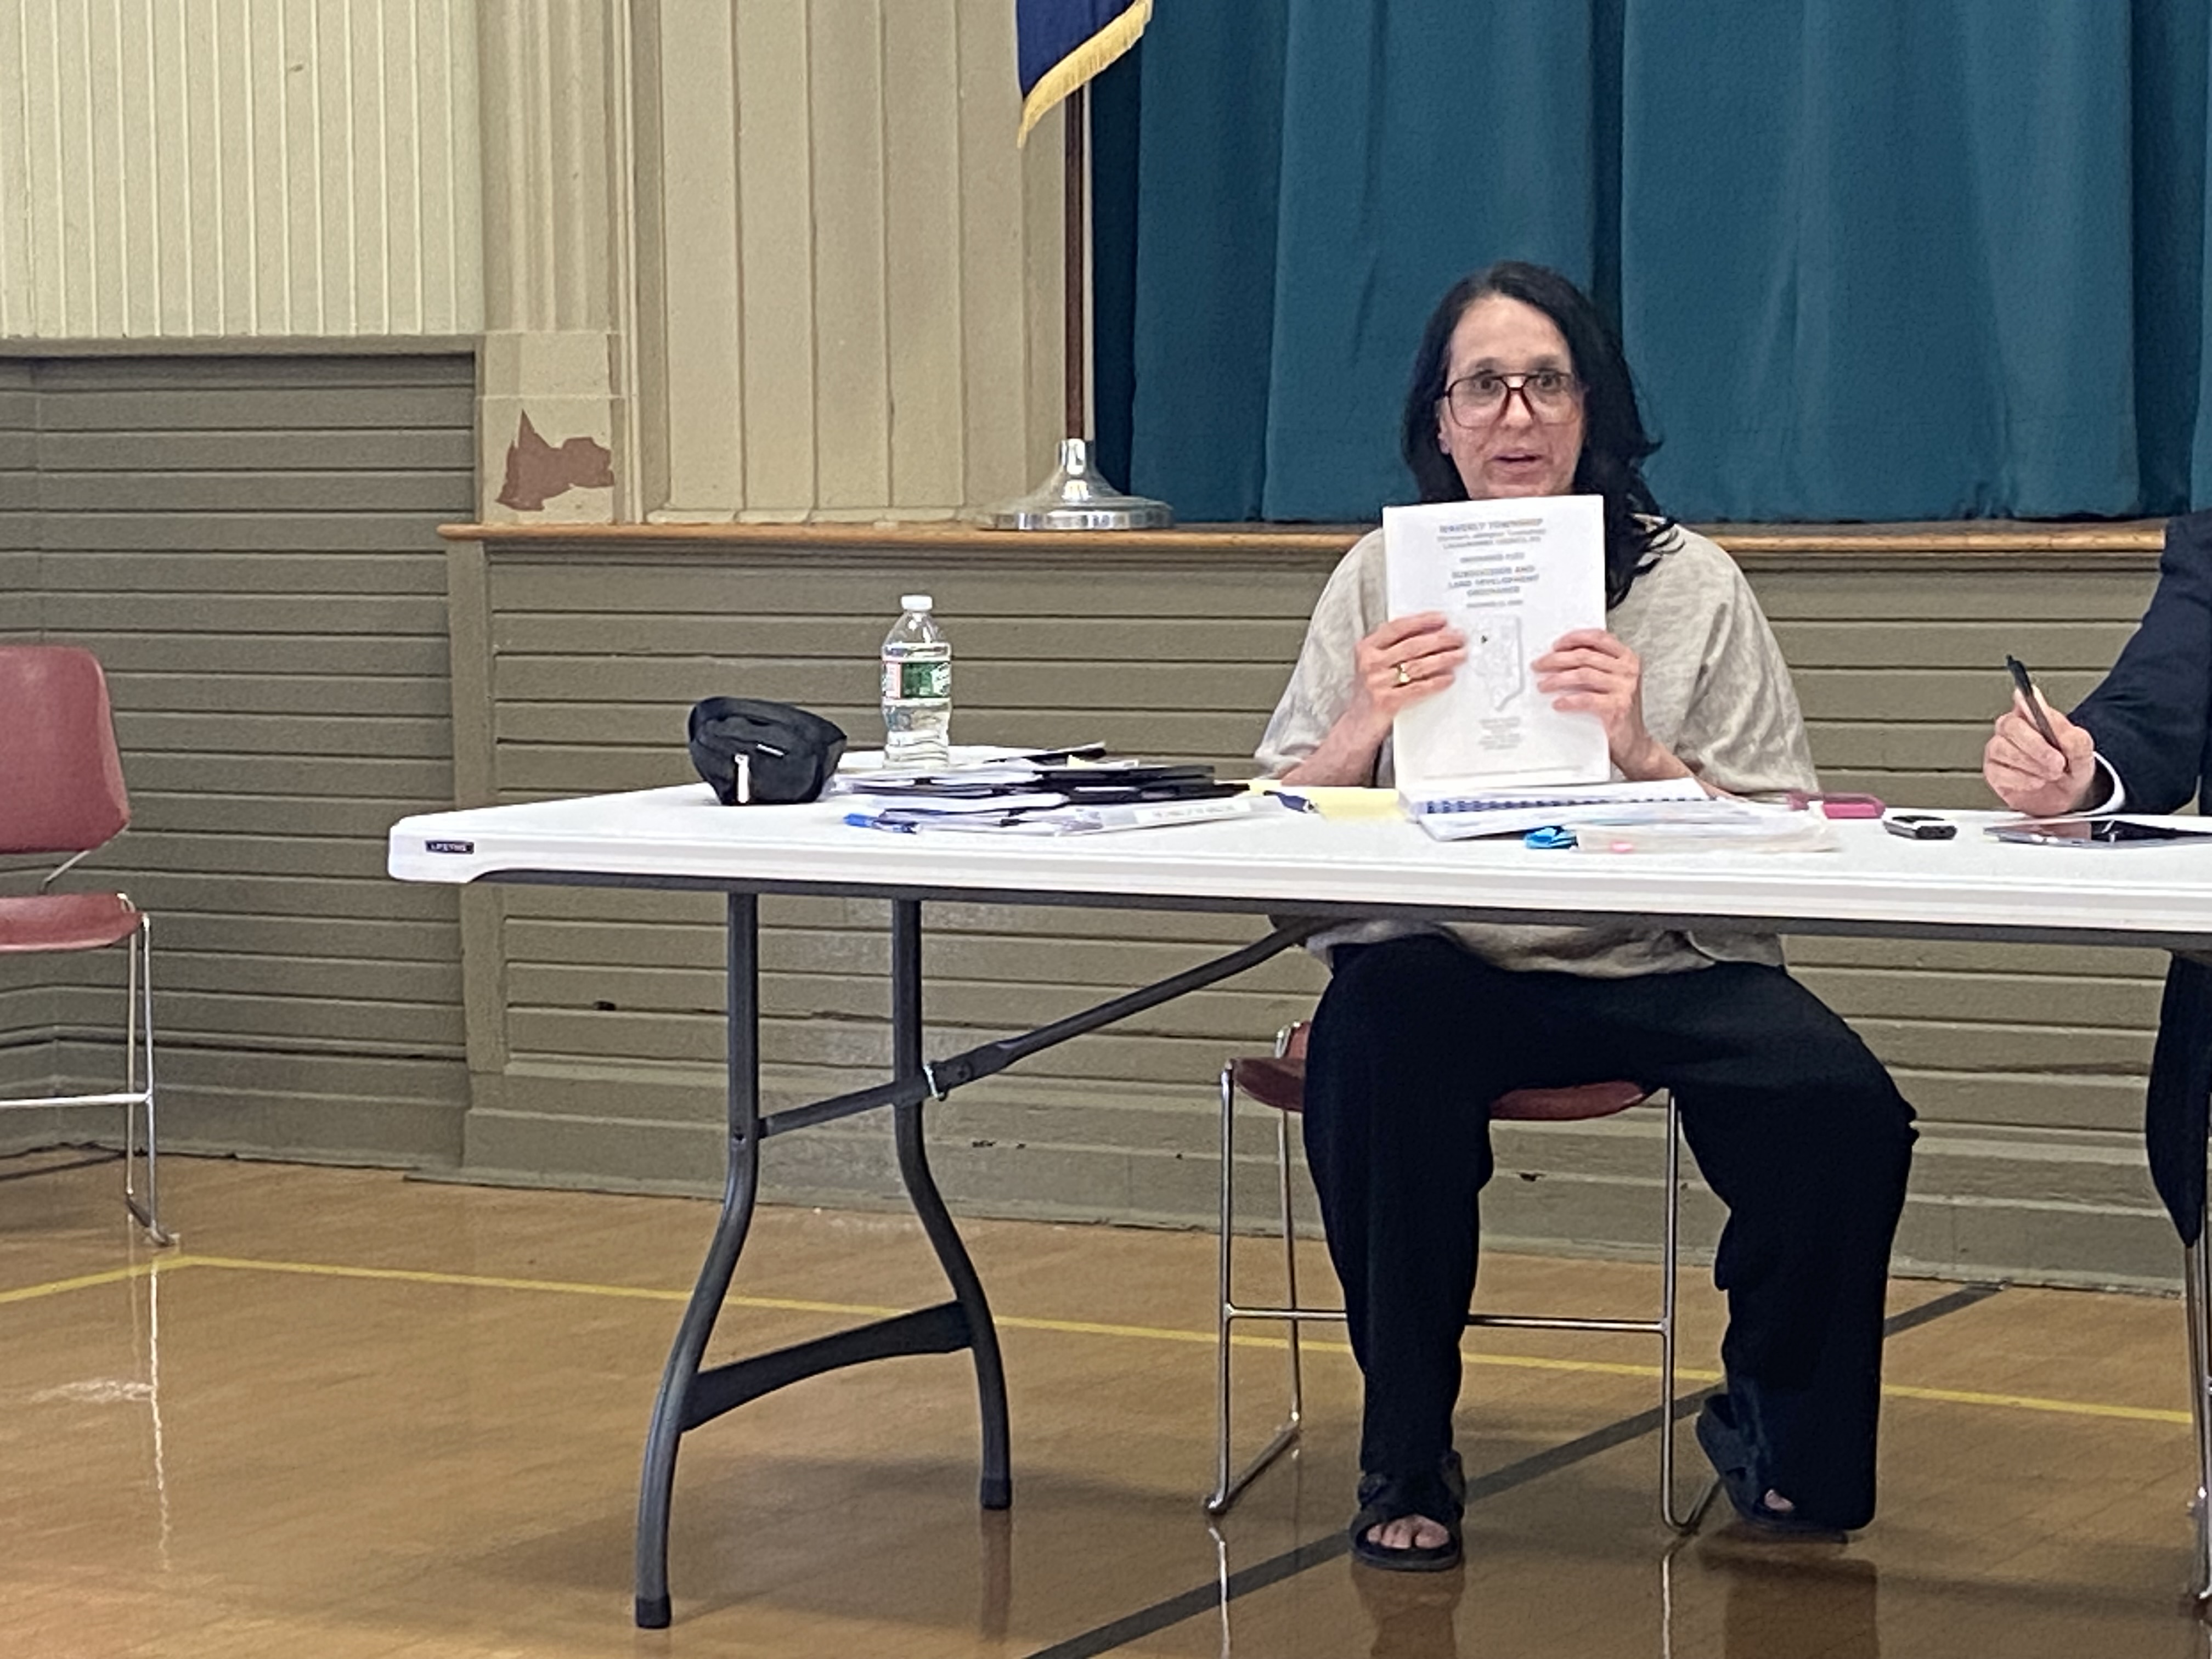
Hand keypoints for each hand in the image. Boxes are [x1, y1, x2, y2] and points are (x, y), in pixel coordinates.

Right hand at [1345, 613, 1465, 743]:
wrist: (1357, 725)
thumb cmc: (1370, 692)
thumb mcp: (1373, 665)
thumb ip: (1393, 648)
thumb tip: (1431, 634)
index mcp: (1366, 648)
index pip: (1397, 627)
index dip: (1422, 621)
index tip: (1442, 619)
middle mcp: (1370, 663)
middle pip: (1412, 645)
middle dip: (1440, 639)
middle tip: (1459, 637)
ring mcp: (1377, 682)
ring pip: (1418, 665)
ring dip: (1444, 659)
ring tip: (1460, 655)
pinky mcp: (1386, 701)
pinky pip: (1418, 688)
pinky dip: (1436, 682)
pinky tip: (1448, 677)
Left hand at [1533, 628, 1684, 779]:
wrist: (1633, 742)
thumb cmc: (1619, 711)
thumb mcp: (1612, 682)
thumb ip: (1596, 666)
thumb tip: (1562, 656)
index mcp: (1628, 659)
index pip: (1599, 638)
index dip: (1575, 638)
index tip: (1556, 644)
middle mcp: (1628, 670)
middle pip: (1585, 656)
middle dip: (1557, 659)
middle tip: (1540, 665)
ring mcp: (1624, 688)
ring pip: (1582, 674)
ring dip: (1557, 679)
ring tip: (1543, 685)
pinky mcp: (1617, 707)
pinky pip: (1586, 699)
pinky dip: (1568, 700)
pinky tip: (1558, 703)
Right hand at [1983, 690, 2097, 815]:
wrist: (2067, 797)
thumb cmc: (2070, 768)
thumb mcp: (2081, 749)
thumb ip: (2071, 734)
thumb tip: (2054, 723)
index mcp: (2034, 716)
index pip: (2025, 702)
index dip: (2027, 704)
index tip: (2035, 711)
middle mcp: (2012, 729)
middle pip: (2010, 726)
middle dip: (2036, 746)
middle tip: (2057, 762)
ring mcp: (1999, 749)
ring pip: (2002, 749)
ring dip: (2031, 765)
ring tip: (2051, 774)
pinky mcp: (1993, 771)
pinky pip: (1999, 772)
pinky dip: (2022, 780)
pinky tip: (2037, 782)